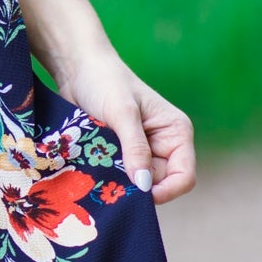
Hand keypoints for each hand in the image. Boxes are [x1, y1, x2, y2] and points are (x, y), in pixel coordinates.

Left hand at [50, 47, 196, 204]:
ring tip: (99, 168)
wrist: (76, 68)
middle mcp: (164, 146)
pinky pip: (119, 177)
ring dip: (119, 180)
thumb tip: (144, 185)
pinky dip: (108, 176)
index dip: (165, 191)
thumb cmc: (105, 81)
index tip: (136, 194)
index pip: (184, 177)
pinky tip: (94, 167)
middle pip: (158, 184)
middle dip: (136, 186)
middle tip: (110, 177)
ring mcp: (142, 151)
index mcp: (176, 133)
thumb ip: (135, 148)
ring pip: (136, 183)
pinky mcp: (121, 154)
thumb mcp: (122, 113)